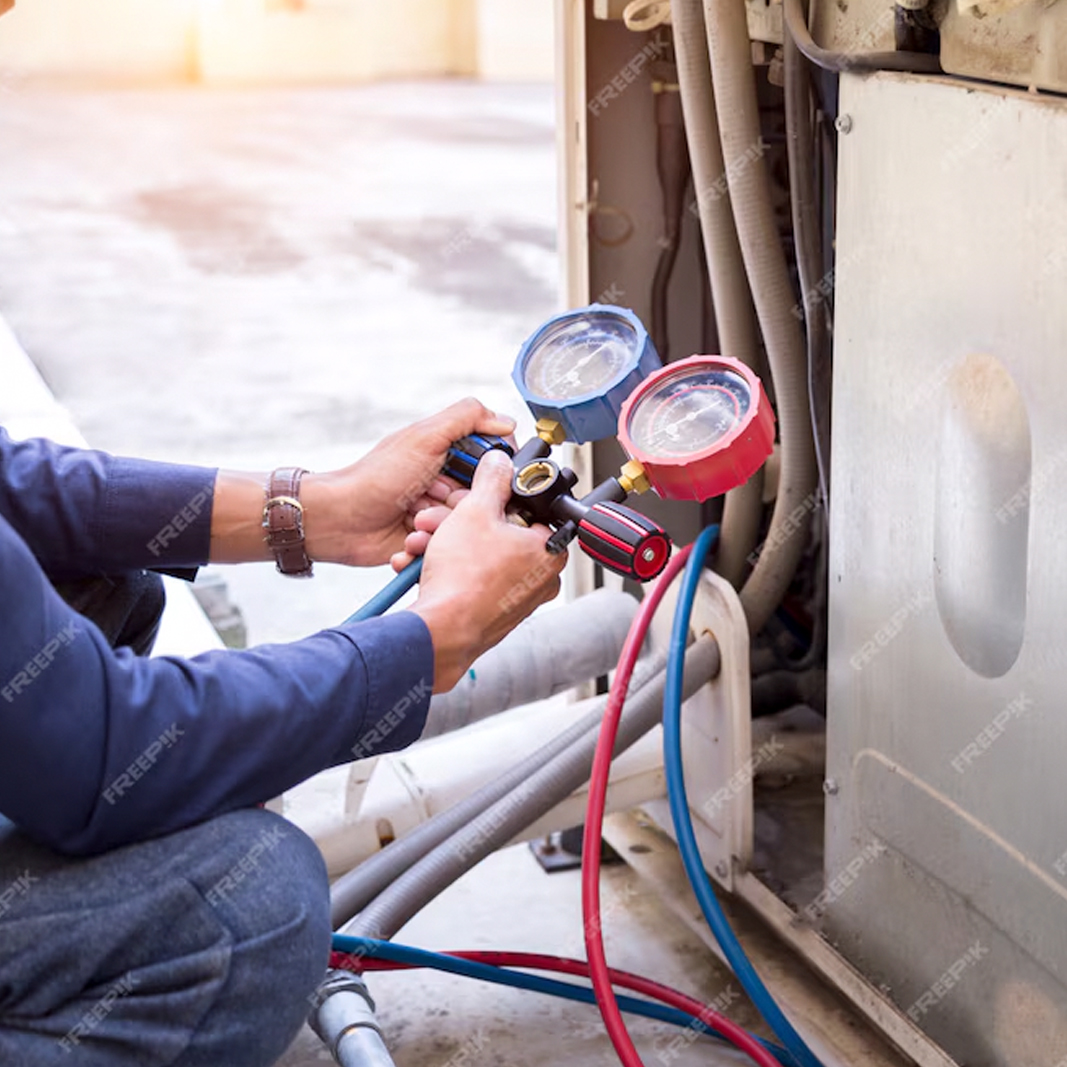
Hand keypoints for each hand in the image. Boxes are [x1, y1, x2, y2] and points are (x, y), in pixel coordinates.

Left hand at [302, 398, 514, 566]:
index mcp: (447, 456)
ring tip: (415, 520)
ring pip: (463, 529)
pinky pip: (444, 550)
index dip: (486, 476)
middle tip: (431, 499)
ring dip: (440, 527)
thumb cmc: (375, 477)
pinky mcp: (426, 542)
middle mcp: (443, 485)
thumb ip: (467, 419)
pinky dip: (427, 546)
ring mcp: (435, 515)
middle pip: (479, 501)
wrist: (340, 519)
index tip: (473, 479)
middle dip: (458, 505)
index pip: (489, 467)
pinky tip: (408, 537)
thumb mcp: (424, 437)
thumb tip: (507, 421)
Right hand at [409, 450, 566, 692]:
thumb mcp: (475, 511)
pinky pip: (470, 581)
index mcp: (549, 551)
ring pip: (479, 556)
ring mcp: (516, 599)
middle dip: (457, 523)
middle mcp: (539, 578)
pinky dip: (447, 570)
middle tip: (436, 520)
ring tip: (421, 543)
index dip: (493, 500)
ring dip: (445, 544)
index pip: (527, 511)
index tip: (471, 500)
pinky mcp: (493, 614)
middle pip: (497, 534)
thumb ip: (491, 481)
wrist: (440, 631)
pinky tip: (421, 564)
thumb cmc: (464, 580)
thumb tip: (500, 462)